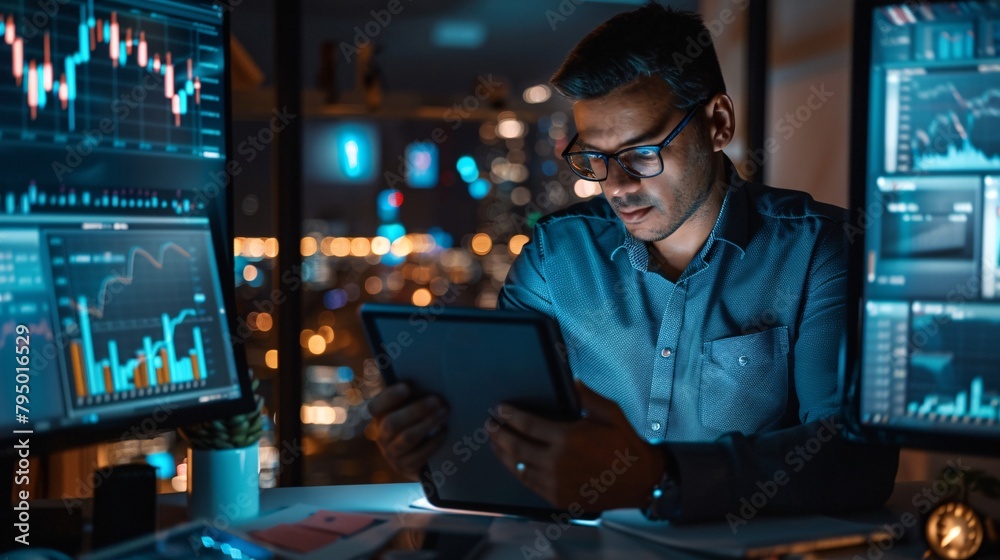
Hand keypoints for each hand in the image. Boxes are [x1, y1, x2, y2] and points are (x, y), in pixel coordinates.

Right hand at [368, 383, 448, 479]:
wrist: (423, 455)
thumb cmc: (419, 421)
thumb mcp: (411, 408)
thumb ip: (412, 396)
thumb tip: (426, 377)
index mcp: (380, 417)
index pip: (375, 407)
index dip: (389, 397)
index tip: (408, 387)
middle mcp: (382, 436)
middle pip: (393, 423)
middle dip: (416, 410)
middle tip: (437, 400)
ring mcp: (392, 454)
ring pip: (407, 438)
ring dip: (428, 423)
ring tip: (445, 412)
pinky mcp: (406, 467)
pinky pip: (420, 455)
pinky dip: (434, 441)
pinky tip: (444, 431)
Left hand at [489, 381, 664, 511]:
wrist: (643, 480)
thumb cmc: (627, 445)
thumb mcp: (610, 413)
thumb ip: (585, 396)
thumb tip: (569, 381)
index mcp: (568, 438)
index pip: (528, 425)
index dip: (510, 416)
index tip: (499, 409)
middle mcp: (558, 462)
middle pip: (516, 446)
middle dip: (499, 433)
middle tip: (489, 424)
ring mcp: (557, 483)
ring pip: (518, 467)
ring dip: (502, 453)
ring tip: (494, 442)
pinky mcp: (559, 498)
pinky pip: (530, 484)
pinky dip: (517, 471)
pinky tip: (512, 463)